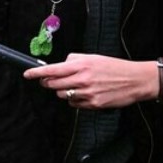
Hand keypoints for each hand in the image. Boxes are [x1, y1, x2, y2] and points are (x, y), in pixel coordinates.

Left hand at [23, 53, 158, 108]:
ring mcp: (87, 93)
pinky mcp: (93, 104)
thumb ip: (74, 60)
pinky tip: (85, 94)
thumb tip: (60, 65)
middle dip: (48, 82)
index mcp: (81, 65)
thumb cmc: (114, 67)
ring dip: (63, 91)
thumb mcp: (93, 57)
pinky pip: (74, 104)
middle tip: (50, 80)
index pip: (52, 70)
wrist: (136, 80)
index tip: (27, 74)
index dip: (36, 73)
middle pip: (52, 84)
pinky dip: (75, 99)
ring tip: (75, 86)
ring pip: (61, 95)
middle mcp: (82, 79)